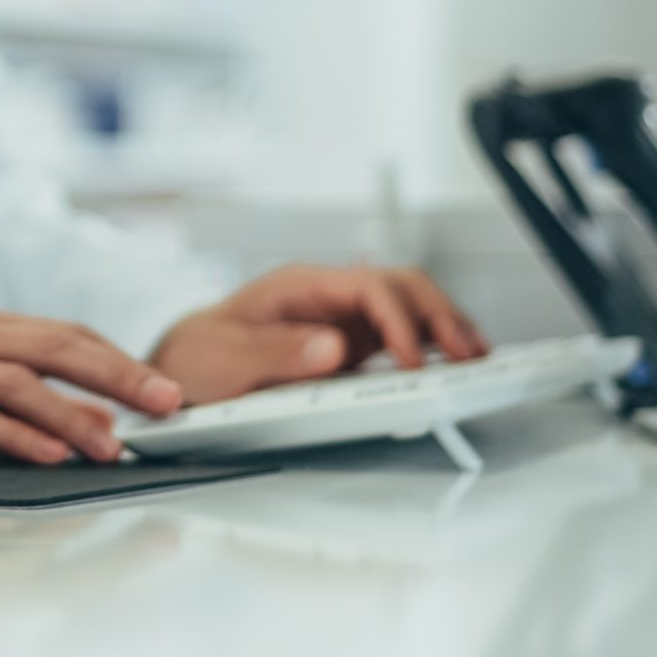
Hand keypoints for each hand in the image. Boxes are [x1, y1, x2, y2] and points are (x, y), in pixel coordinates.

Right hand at [0, 308, 184, 465]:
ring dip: (72, 414)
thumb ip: (27, 389)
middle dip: (117, 376)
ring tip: (112, 446)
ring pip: (20, 382)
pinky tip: (51, 454)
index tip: (159, 390)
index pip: (64, 334)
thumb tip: (99, 421)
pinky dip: (17, 434)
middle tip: (166, 403)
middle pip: (55, 347)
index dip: (116, 360)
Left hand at [149, 263, 486, 406]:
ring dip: (444, 326)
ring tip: (477, 357)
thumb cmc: (194, 358)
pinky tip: (453, 363)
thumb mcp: (224, 359)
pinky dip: (432, 345)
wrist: (179, 370)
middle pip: (398, 286)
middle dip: (438, 315)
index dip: (396, 320)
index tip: (410, 360)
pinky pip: (400, 335)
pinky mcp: (347, 345)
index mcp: (297, 287)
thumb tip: (334, 347)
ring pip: (407, 305)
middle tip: (467, 355)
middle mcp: (325, 297)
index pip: (366, 286)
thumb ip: (275, 352)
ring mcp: (340, 319)